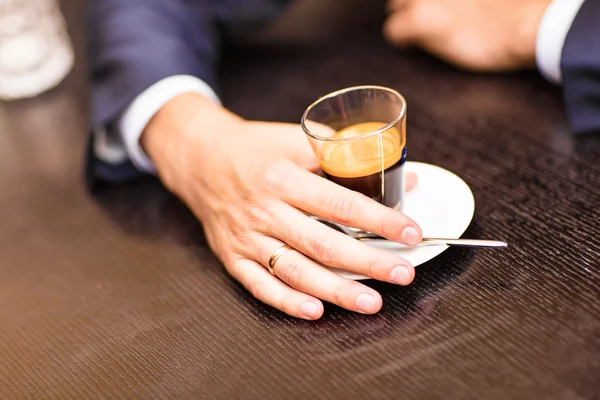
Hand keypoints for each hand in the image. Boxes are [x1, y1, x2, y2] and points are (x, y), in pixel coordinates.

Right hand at [142, 93, 421, 319]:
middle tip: (402, 273)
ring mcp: (247, 238)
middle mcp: (264, 211)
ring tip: (371, 302)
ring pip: (296, 271)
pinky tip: (316, 311)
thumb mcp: (293, 138)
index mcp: (282, 177)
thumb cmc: (252, 148)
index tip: (411, 233)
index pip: (340, 203)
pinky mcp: (233, 257)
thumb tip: (398, 176)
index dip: (379, 221)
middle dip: (367, 263)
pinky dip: (287, 302)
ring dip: (336, 291)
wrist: (199, 160)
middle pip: (323, 244)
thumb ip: (343, 155)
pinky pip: (260, 286)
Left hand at [383, 0, 550, 71]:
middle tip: (428, 14)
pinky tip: (413, 43)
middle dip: (411, 1)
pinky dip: (402, 38)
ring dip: (405, 16)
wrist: (528, 21)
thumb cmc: (520, 3)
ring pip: (395, 5)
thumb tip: (463, 3)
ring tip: (422, 28)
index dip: (424, 1)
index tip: (439, 6)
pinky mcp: (421, 22)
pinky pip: (393, 31)